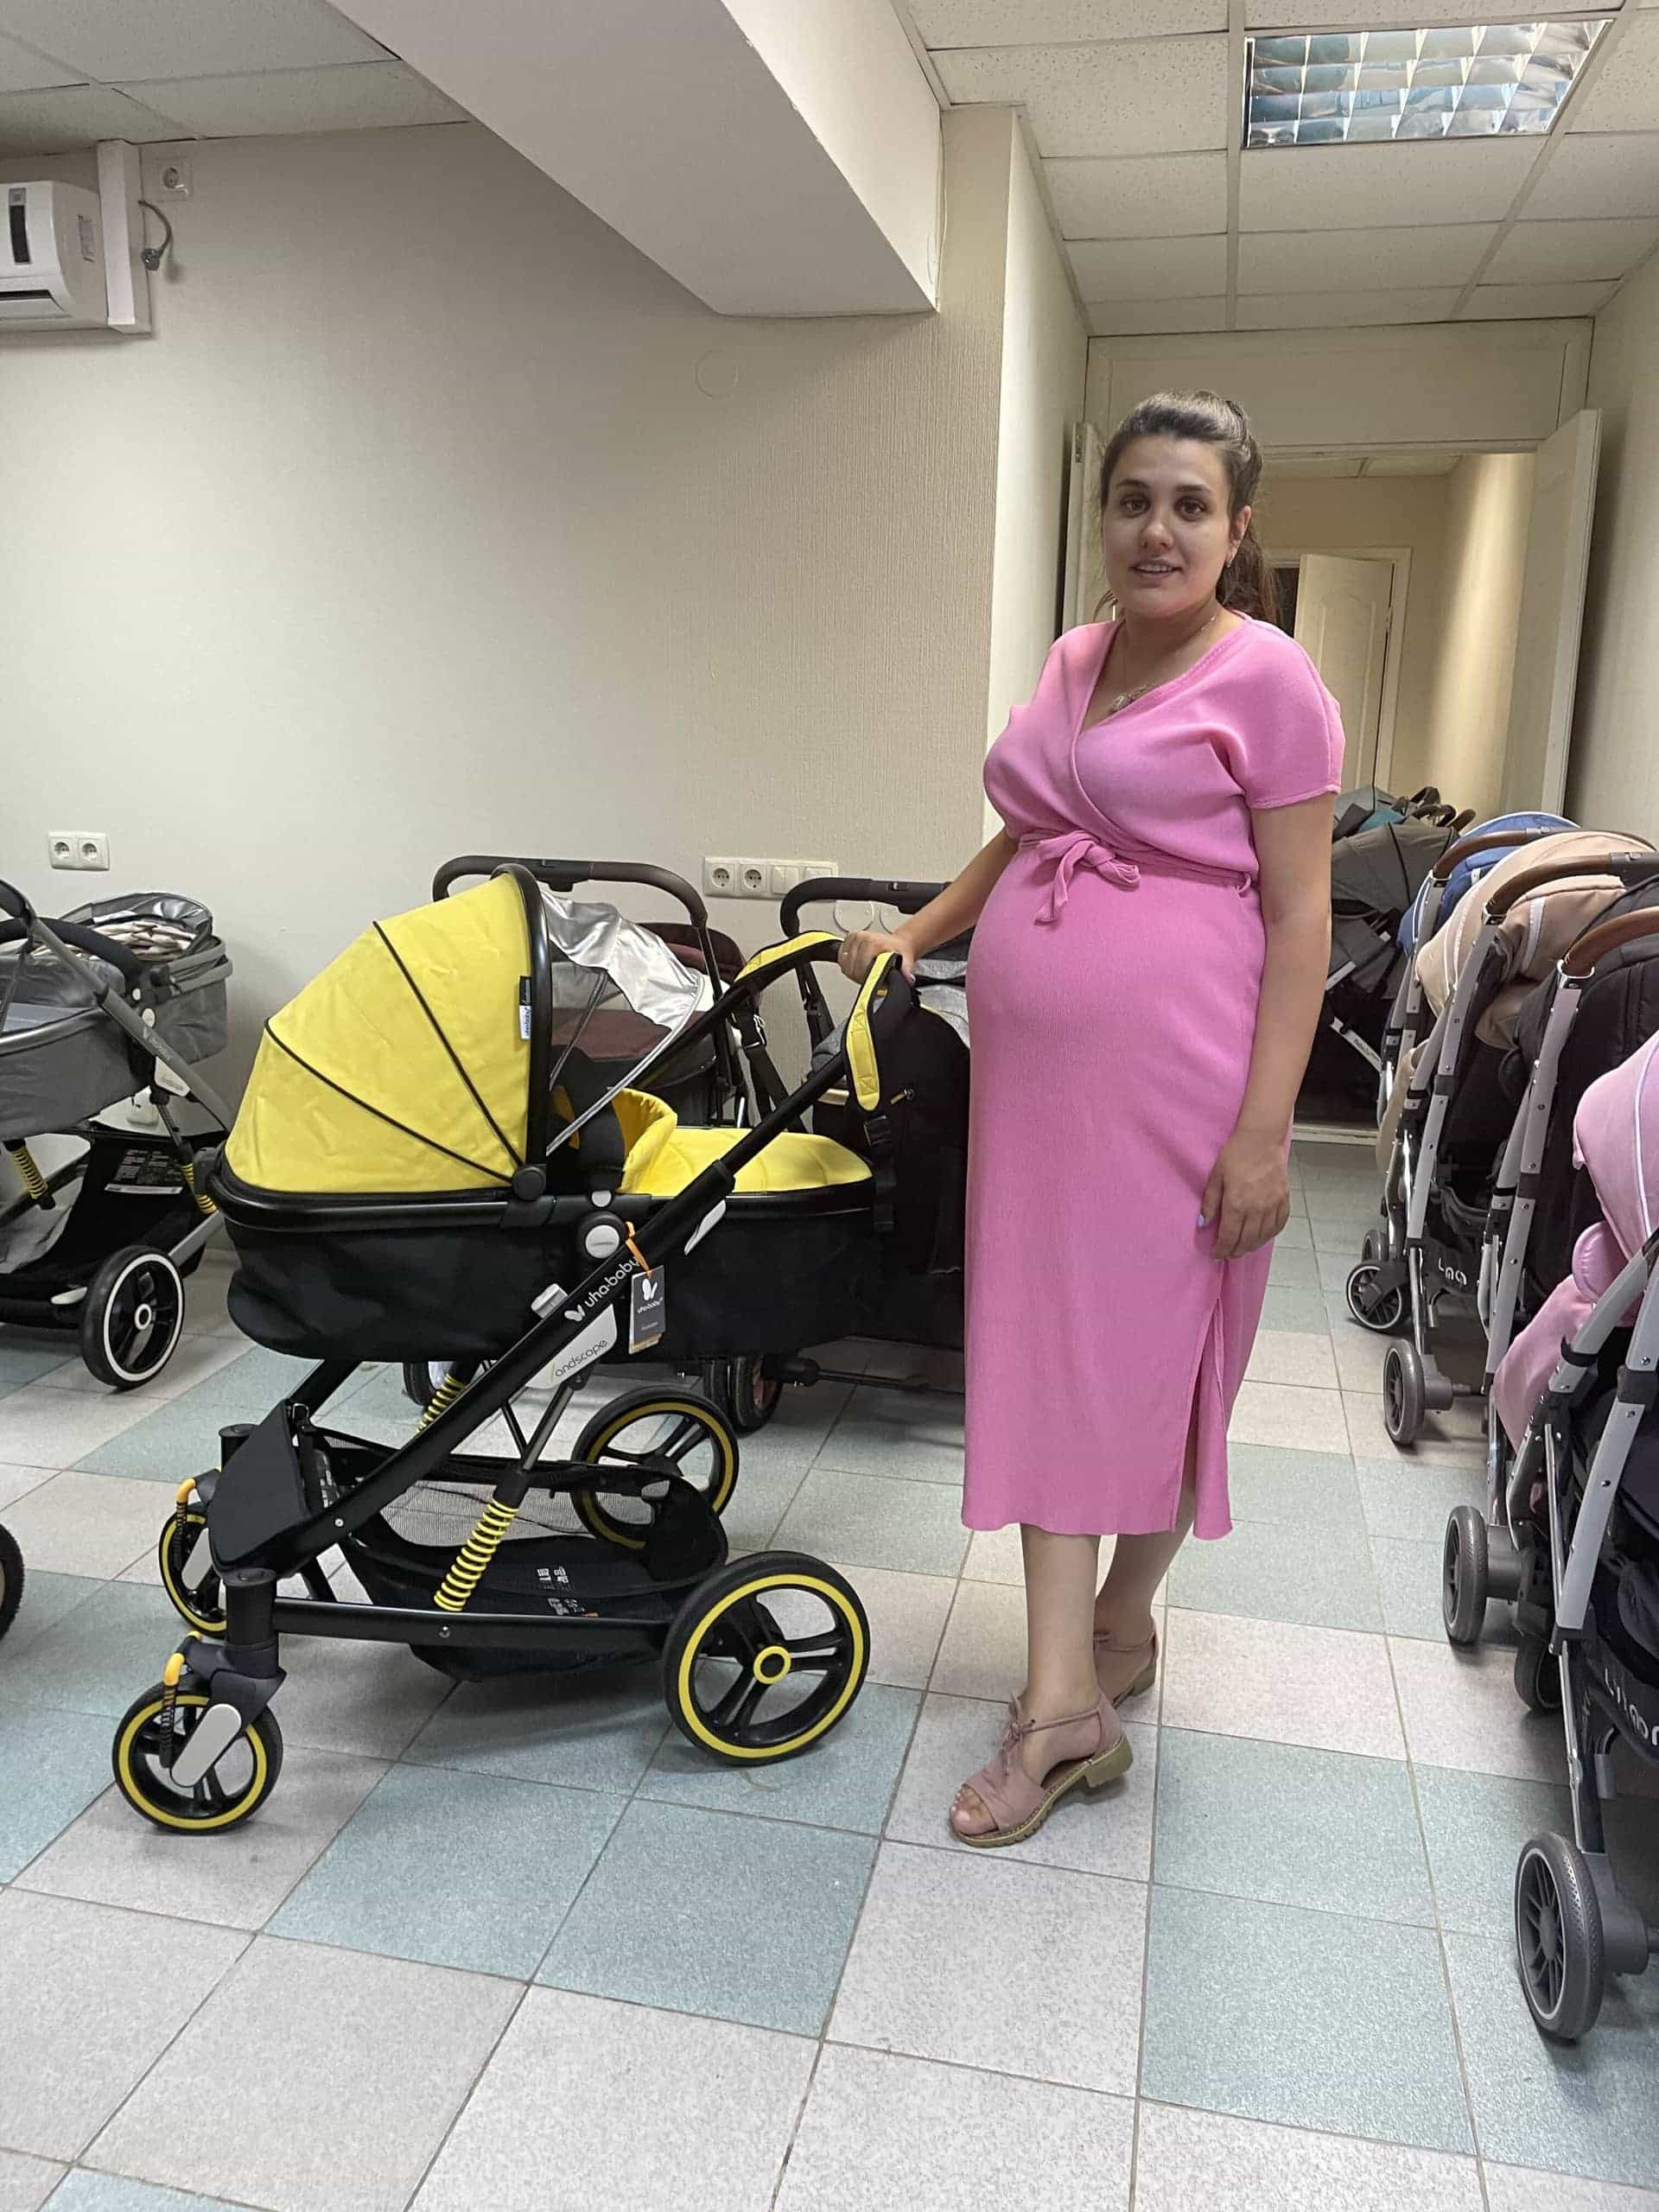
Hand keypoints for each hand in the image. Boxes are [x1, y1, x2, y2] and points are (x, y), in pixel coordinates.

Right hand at [838, 929, 914, 982]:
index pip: (860, 967)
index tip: (872, 980)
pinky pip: (841, 958)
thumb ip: (906, 970)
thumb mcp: (906, 960)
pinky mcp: (848, 938)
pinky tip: (857, 965)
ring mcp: (853, 938)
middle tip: (869, 977)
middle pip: (851, 967)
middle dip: (859, 976)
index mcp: (874, 942)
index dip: (865, 977)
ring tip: (864, 972)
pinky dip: (847, 965)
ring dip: (853, 972)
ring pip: (845, 964)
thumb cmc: (898, 951)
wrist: (896, 943)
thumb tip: (907, 978)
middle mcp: (862, 938)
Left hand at [1200, 1129, 1289, 1259]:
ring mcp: (1272, 1204)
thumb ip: (1210, 1203)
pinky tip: (1262, 1236)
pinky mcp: (1284, 1199)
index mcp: (1237, 1203)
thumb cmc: (1235, 1155)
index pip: (1229, 1236)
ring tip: (1242, 1248)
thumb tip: (1203, 1224)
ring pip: (1263, 1236)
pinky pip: (1279, 1224)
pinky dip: (1270, 1235)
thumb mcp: (1215, 1177)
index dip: (1222, 1249)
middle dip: (1236, 1251)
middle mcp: (1256, 1208)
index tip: (1216, 1254)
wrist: (1261, 1140)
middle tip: (1228, 1254)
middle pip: (1246, 1240)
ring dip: (1252, 1246)